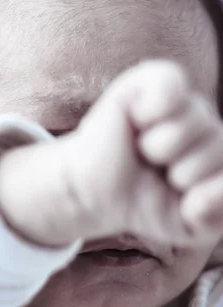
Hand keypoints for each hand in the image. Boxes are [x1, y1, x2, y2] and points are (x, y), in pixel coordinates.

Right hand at [0, 61, 222, 248]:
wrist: (94, 194)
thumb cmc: (144, 203)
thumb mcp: (190, 226)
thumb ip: (217, 217)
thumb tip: (210, 191)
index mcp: (220, 152)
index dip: (204, 193)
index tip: (177, 195)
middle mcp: (205, 122)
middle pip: (218, 146)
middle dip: (181, 171)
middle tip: (154, 170)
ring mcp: (181, 101)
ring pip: (195, 122)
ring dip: (159, 147)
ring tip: (142, 149)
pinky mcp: (149, 80)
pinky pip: (171, 85)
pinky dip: (153, 108)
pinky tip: (136, 119)